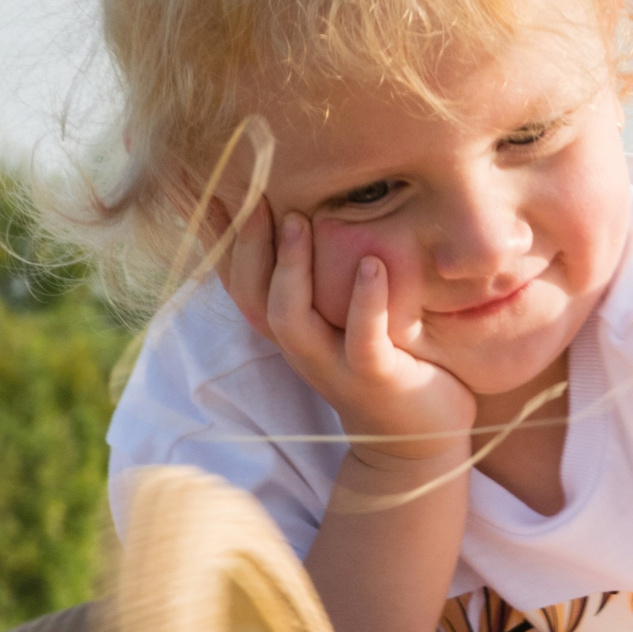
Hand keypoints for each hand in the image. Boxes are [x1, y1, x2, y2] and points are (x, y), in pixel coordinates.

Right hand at [220, 206, 474, 468]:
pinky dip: (365, 301)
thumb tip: (326, 210)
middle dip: (249, 244)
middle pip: (252, 296)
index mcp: (292, 331)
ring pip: (290, 319)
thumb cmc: (388, 365)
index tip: (214, 190)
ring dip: (292, 269)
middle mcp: (302, 349)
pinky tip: (373, 265)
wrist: (418, 441)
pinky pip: (362, 340)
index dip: (221, 241)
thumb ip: (332, 278)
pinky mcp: (376, 379)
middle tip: (257, 193)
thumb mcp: (349, 319)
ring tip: (302, 220)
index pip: (242, 283)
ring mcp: (335, 367)